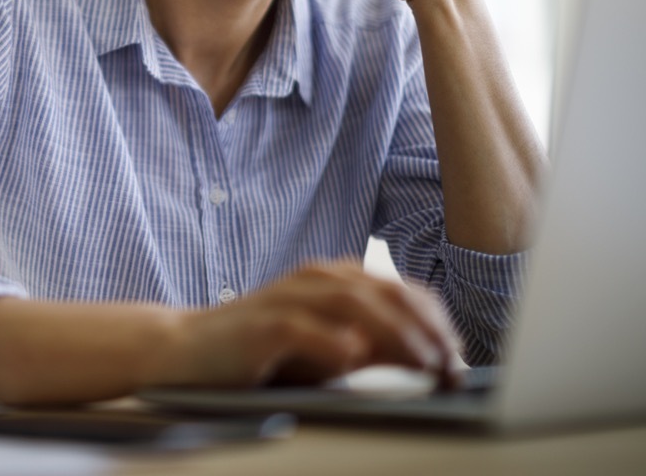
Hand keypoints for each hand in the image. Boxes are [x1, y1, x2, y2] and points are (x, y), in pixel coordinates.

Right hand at [171, 261, 459, 388]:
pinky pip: (301, 328)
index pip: (401, 291)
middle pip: (385, 292)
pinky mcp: (260, 325)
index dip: (437, 322)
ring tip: (425, 362)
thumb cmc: (258, 353)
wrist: (185, 350)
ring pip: (352, 303)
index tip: (459, 357)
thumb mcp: (324, 349)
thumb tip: (426, 359)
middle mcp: (314, 280)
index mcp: (333, 280)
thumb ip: (369, 347)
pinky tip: (356, 357)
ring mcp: (286, 298)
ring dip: (396, 333)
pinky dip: (331, 341)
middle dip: (427, 328)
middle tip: (454, 365)